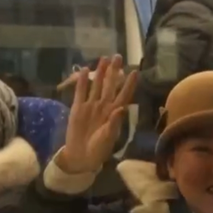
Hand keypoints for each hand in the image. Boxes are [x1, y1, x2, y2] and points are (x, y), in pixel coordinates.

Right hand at [56, 55, 137, 173]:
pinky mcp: (78, 108)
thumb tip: (122, 108)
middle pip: (110, 86)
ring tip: (103, 58)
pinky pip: (81, 92)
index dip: (129, 84)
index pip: (124, 95)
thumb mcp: (108, 137)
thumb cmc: (99, 149)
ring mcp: (91, 106)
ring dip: (100, 73)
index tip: (134, 71)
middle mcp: (104, 106)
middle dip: (114, 72)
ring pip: (97, 85)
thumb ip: (114, 123)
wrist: (81, 156)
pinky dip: (82, 82)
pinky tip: (84, 70)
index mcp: (114, 113)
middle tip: (118, 56)